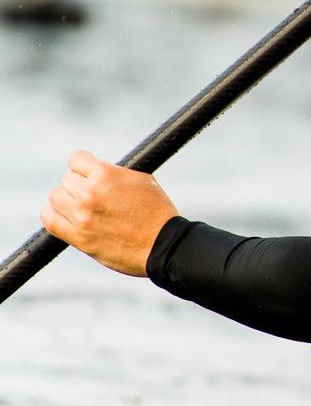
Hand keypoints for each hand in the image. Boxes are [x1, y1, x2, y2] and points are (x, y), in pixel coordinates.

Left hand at [40, 151, 178, 277]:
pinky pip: (50, 219)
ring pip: (55, 198)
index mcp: (107, 174)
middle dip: (78, 185)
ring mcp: (82, 216)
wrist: (164, 245)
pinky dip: (54, 215)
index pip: (76, 160)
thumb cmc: (157, 213)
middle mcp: (90, 193)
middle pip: (66, 180)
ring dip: (66, 201)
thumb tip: (95, 172)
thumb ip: (114, 174)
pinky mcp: (78, 237)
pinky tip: (65, 216)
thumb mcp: (142, 181)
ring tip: (80, 207)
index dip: (84, 167)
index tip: (89, 174)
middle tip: (93, 196)